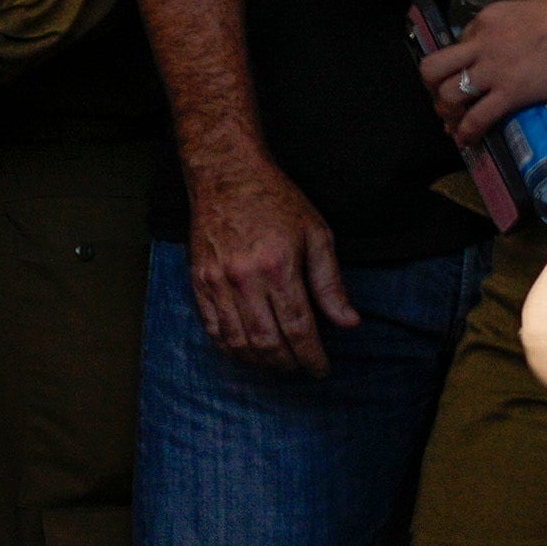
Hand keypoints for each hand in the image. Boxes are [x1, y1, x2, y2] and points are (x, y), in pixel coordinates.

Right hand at [182, 142, 355, 374]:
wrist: (226, 175)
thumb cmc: (276, 201)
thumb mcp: (317, 235)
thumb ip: (331, 283)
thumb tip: (348, 322)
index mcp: (279, 266)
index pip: (298, 327)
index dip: (312, 356)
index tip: (321, 370)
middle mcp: (244, 278)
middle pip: (267, 341)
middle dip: (288, 364)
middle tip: (301, 368)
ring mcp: (216, 282)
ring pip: (237, 341)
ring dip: (260, 362)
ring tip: (278, 364)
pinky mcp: (198, 282)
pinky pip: (212, 328)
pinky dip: (230, 348)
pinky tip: (247, 352)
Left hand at [418, 0, 546, 145]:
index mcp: (491, 17)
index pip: (462, 37)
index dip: (464, 55)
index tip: (472, 66)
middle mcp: (483, 43)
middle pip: (436, 66)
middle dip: (435, 84)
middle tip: (445, 94)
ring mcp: (493, 70)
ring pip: (448, 94)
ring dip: (448, 110)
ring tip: (454, 120)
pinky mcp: (509, 94)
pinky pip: (477, 118)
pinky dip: (469, 132)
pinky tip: (467, 140)